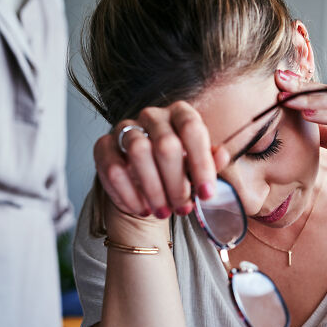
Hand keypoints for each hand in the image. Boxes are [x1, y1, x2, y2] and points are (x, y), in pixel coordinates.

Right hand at [93, 102, 229, 232]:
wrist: (146, 188)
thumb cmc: (178, 174)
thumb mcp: (198, 169)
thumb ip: (210, 161)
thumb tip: (222, 155)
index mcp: (180, 114)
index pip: (192, 129)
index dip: (201, 163)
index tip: (207, 194)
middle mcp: (152, 116)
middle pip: (166, 143)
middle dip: (177, 183)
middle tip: (183, 209)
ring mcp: (125, 128)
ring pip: (138, 152)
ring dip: (154, 189)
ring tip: (164, 212)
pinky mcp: (104, 146)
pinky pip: (113, 169)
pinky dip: (129, 194)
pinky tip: (142, 209)